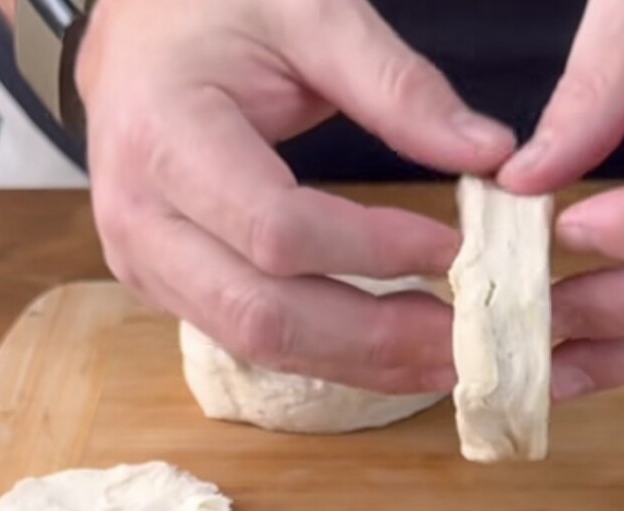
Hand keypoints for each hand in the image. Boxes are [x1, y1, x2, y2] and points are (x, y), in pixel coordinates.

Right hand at [76, 0, 512, 391]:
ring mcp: (144, 265)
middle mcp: (139, 218)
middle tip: (466, 342)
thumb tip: (489, 153)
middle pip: (266, 316)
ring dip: (362, 363)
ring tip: (445, 358)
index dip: (372, 251)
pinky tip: (395, 350)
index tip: (453, 250)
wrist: (135, 34)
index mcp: (162, 136)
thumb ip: (395, 84)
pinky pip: (255, 341)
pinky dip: (333, 353)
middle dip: (375, 338)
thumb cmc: (214, 6)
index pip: (277, 230)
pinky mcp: (166, 291)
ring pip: (261, 346)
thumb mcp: (308, 10)